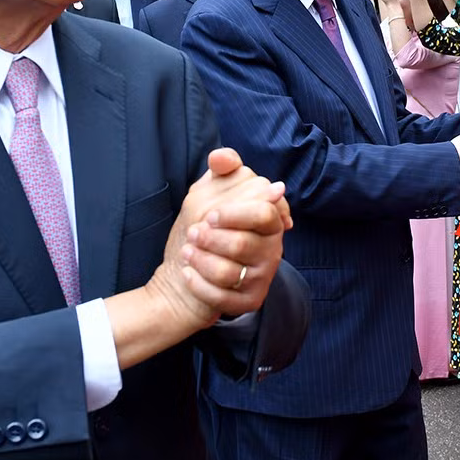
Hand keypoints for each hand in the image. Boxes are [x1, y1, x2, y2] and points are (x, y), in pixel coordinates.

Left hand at [155, 148, 290, 328]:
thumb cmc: (205, 228)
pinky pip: (222, 297)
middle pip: (244, 244)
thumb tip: (220, 157)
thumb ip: (221, 171)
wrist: (188, 270)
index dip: (234, 214)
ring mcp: (261, 278)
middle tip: (193, 234)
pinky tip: (187, 273)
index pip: (263, 213)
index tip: (209, 215)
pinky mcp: (249, 302)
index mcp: (269, 221)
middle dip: (211, 239)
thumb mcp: (210, 193)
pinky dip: (198, 284)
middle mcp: (272, 250)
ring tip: (187, 252)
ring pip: (229, 272)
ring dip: (201, 261)